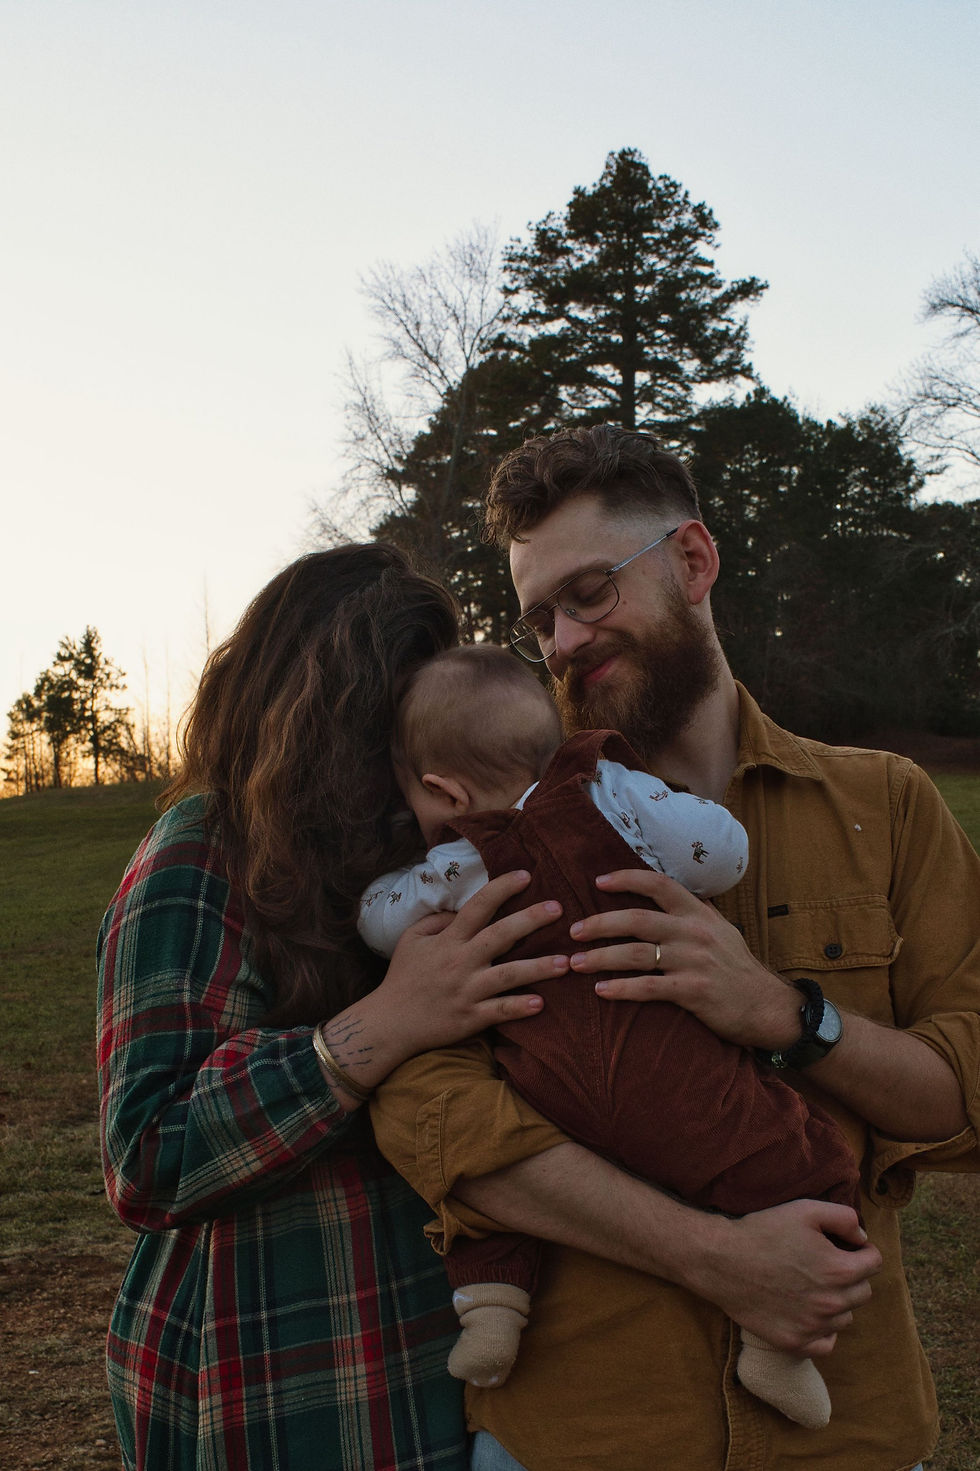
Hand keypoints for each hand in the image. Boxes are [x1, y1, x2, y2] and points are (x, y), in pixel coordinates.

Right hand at [346, 871, 567, 1080]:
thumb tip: (461, 908)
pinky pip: (500, 1011)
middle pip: (500, 935)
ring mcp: (467, 991)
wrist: (390, 1023)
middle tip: (558, 908)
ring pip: (508, 975)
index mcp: (448, 940)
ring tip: (566, 962)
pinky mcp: (471, 1018)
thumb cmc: (403, 977)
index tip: (526, 875)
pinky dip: (520, 1007)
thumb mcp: (411, 939)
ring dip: (538, 967)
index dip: (502, 888)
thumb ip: (437, 920)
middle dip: (531, 920)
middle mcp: (460, 962)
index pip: (478, 907)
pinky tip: (541, 1002)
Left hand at [570, 868, 800, 1050]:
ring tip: (575, 963)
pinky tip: (601, 991)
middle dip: (600, 923)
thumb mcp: (720, 929)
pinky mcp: (693, 992)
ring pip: (636, 954)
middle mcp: (695, 932)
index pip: (659, 884)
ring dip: (601, 958)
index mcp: (699, 913)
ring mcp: (694, 961)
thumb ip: (691, 912)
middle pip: (637, 919)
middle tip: (573, 931)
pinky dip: (621, 989)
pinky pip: (648, 988)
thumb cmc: (737, 968)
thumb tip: (660, 893)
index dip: (626, 879)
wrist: (767, 1006)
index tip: (597, 882)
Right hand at [691, 1199, 880, 1355]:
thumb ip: (844, 1218)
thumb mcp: (805, 1210)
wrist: (722, 1261)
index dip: (864, 1251)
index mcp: (839, 1270)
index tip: (851, 1247)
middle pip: (863, 1292)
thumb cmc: (763, 1231)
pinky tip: (808, 1312)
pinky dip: (824, 1330)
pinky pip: (827, 1343)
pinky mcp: (795, 1343)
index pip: (874, 1264)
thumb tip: (862, 1236)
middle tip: (829, 1264)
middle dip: (853, 1276)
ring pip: (846, 1317)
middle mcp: (832, 1303)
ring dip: (838, 1302)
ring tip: (814, 1286)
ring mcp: (813, 1327)